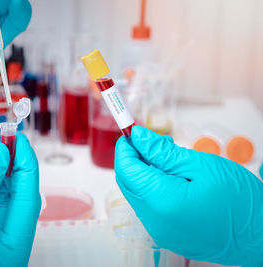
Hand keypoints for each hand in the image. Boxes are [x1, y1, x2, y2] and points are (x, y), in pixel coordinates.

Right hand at [0, 133, 40, 265]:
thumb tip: (0, 152)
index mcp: (12, 250)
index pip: (29, 200)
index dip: (26, 166)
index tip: (19, 140)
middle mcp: (5, 248)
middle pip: (19, 201)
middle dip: (15, 169)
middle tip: (8, 141)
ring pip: (4, 204)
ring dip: (2, 176)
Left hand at [115, 126, 262, 265]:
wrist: (259, 238)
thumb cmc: (240, 202)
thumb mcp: (201, 166)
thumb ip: (163, 152)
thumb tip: (139, 138)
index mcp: (161, 201)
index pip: (126, 169)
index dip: (125, 147)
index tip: (131, 131)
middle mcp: (153, 219)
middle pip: (128, 182)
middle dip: (133, 158)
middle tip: (150, 141)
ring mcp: (158, 230)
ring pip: (138, 193)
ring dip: (144, 172)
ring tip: (168, 157)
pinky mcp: (165, 233)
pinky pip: (149, 206)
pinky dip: (153, 187)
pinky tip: (172, 177)